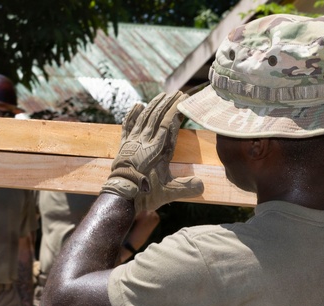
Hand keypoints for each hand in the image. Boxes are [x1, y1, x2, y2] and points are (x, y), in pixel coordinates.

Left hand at [100, 92, 203, 211]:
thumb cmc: (144, 194)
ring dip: (153, 105)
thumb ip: (186, 188)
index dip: (176, 111)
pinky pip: (128, 125)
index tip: (183, 100)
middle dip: (168, 103)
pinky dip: (132, 114)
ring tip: (162, 95)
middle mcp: (146, 142)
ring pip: (144, 118)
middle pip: (157, 117)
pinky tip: (137, 105)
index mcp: (158, 150)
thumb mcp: (168, 193)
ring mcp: (133, 142)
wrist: (120, 195)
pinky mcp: (123, 145)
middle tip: (177, 93)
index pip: (169, 125)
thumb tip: (202, 185)